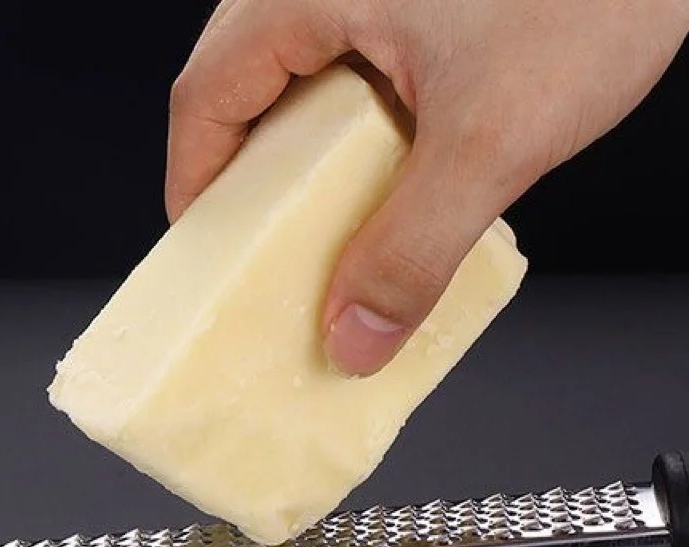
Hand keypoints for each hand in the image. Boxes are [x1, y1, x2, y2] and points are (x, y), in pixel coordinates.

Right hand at [167, 0, 688, 375]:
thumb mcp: (491, 140)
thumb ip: (413, 251)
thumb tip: (354, 337)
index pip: (207, 98)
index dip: (197, 188)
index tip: (211, 258)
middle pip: (248, 90)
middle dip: (257, 185)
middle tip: (274, 258)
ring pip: (307, 80)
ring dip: (317, 163)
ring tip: (340, 232)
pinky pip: (361, 67)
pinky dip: (366, 132)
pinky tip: (402, 180)